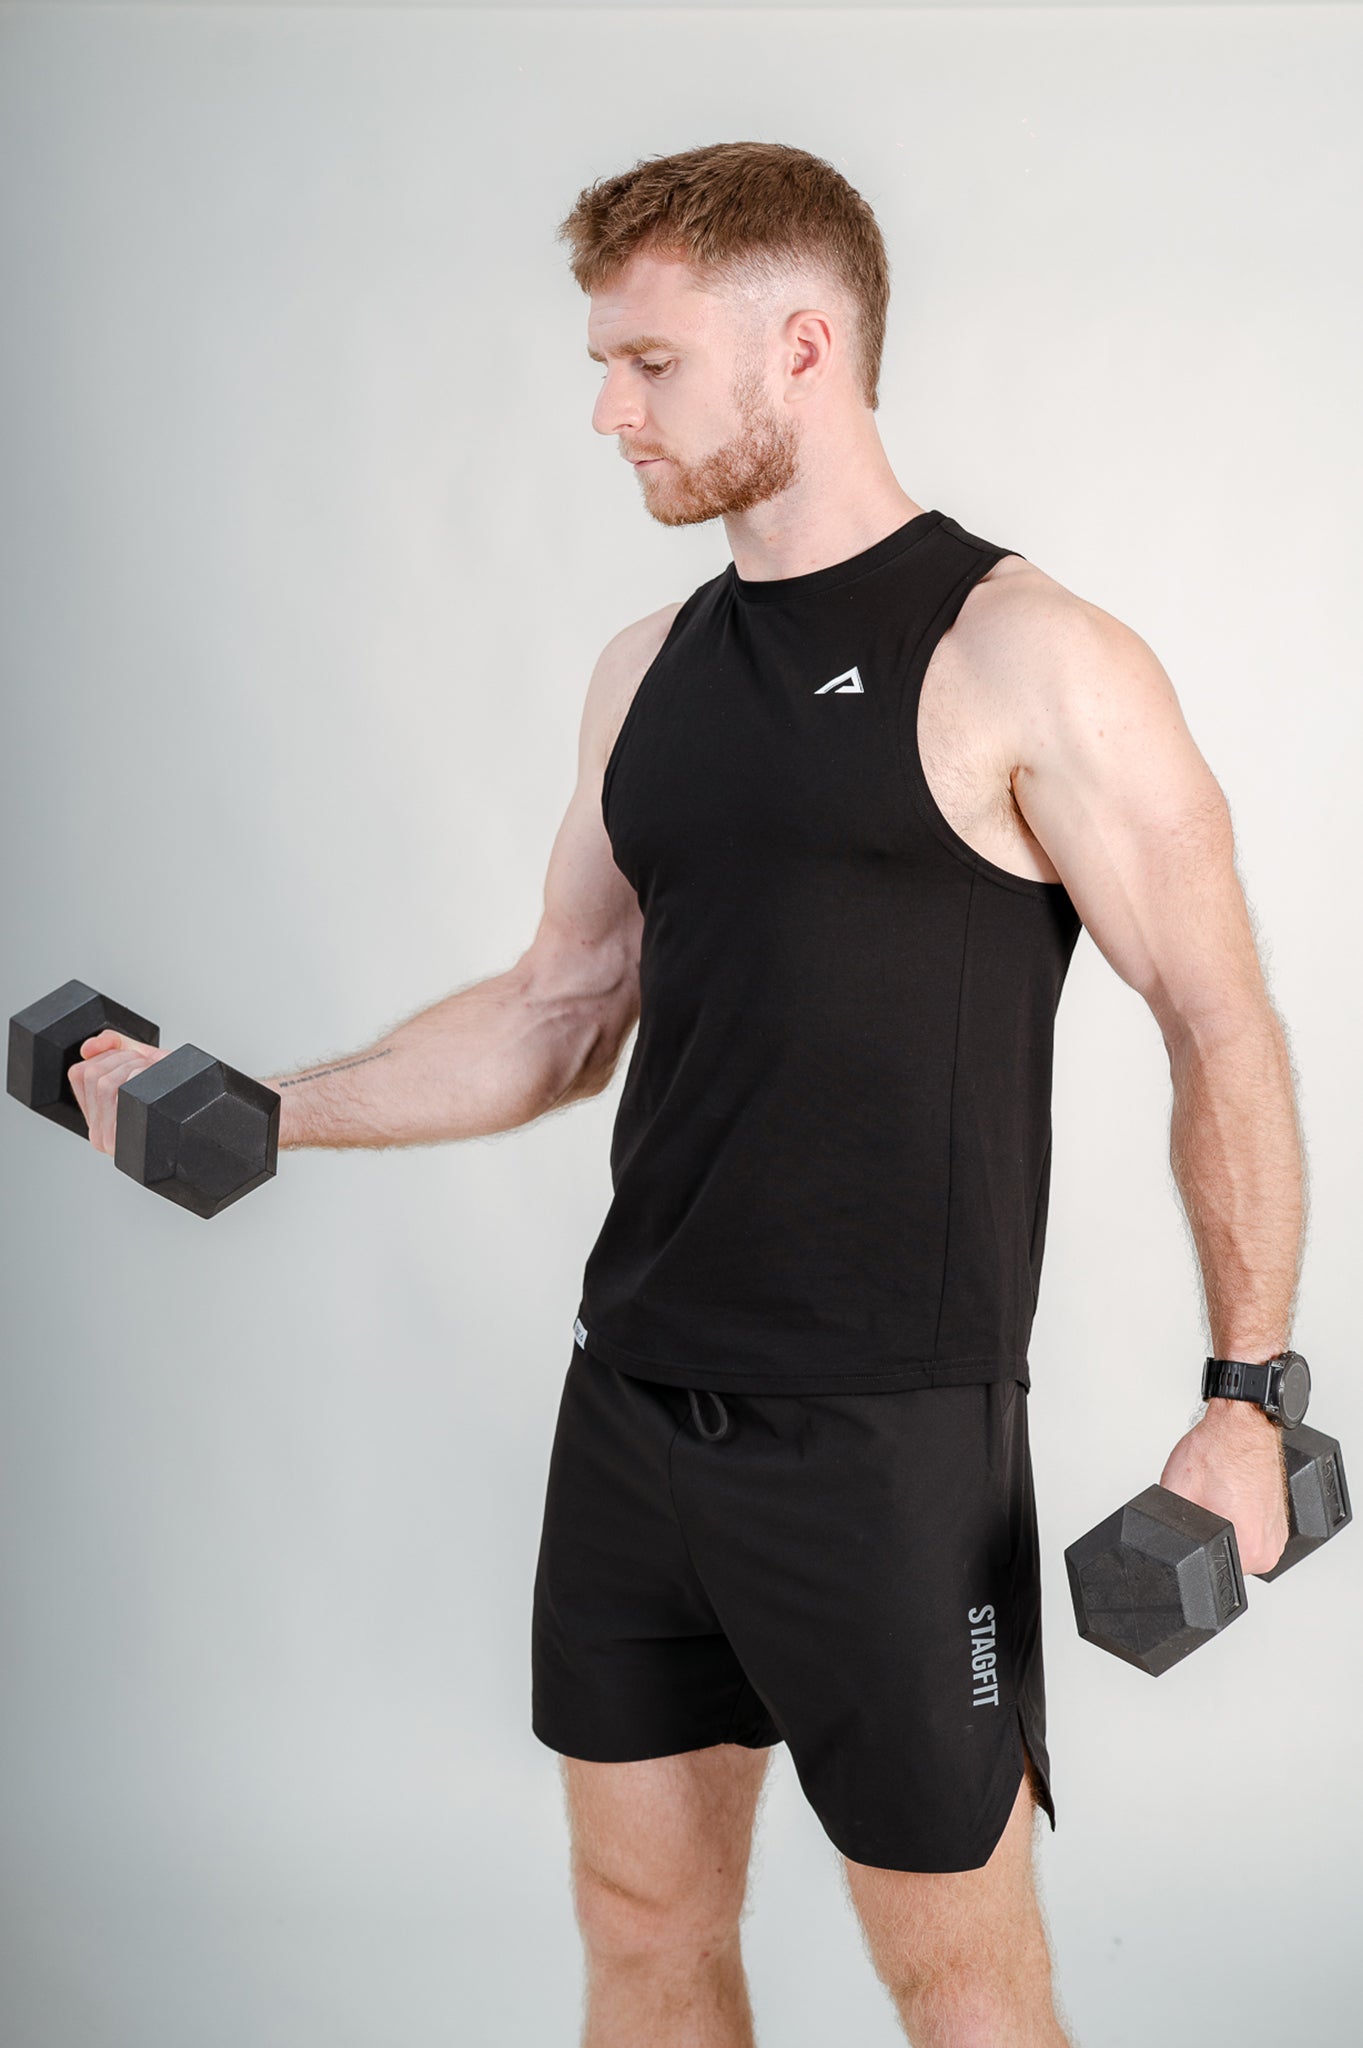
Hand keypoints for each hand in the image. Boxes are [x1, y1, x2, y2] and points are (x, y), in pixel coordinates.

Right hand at [67, 1030, 173, 1155]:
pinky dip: (138, 1078)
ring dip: (133, 1067)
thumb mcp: (142, 1061)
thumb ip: (113, 1045)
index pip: (78, 1073)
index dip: (105, 1054)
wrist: (204, 1115)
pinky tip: (152, 1086)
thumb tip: (87, 1047)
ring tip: (151, 1076)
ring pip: (103, 1082)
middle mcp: (98, 1131)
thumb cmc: (175, 1094)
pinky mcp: (124, 1142)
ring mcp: (109, 1140)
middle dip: (123, 1058)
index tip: (130, 1058)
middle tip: (145, 1067)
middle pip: (91, 1074)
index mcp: (96, 1115)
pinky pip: (120, 1095)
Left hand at [1160, 1401, 1289, 1575]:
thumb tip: (1160, 1545)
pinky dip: (1237, 1515)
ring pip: (1238, 1543)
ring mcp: (1278, 1533)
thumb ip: (1170, 1530)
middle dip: (1208, 1535)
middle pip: (1225, 1557)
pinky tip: (1229, 1494)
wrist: (1241, 1424)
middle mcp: (1271, 1546)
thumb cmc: (1216, 1450)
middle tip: (1205, 1503)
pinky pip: (1250, 1528)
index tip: (1195, 1521)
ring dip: (1225, 1525)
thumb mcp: (1175, 1494)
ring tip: (1219, 1496)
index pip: (1211, 1568)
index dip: (1193, 1546)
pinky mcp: (1278, 1519)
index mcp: (1250, 1549)